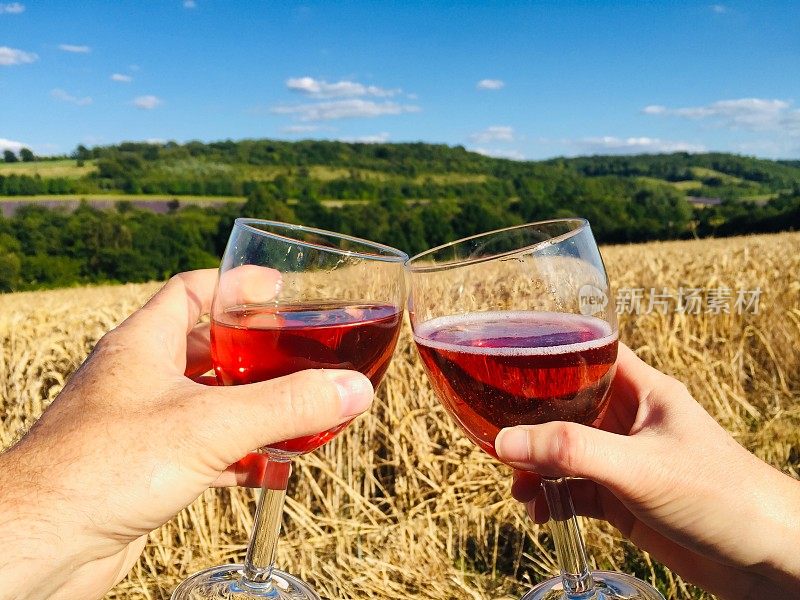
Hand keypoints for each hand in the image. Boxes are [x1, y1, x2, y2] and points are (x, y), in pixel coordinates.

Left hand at [0, 269, 373, 599]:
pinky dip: (238, 454)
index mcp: (144, 343)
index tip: (279, 290)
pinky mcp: (145, 469)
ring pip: (207, 401)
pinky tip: (268, 467)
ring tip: (295, 408)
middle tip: (300, 353)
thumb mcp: (212, 424)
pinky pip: (202, 449)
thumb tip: (353, 389)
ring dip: (251, 405)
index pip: (193, 290)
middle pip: (208, 346)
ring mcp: (140, 424)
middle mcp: (140, 377)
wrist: (43, 542)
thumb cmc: (104, 467)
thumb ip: (287, 405)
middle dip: (256, 351)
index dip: (237, 284)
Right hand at [495, 344, 799, 599]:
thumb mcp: (638, 467)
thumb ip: (572, 452)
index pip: (589, 353)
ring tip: (516, 486)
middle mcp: (629, 419)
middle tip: (497, 437)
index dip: (549, 351)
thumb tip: (505, 441)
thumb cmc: (722, 494)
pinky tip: (539, 511)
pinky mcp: (623, 498)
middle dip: (529, 421)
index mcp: (641, 390)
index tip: (507, 360)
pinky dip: (551, 497)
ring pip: (565, 451)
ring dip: (536, 466)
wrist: (766, 560)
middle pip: (566, 405)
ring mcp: (624, 460)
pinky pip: (575, 489)